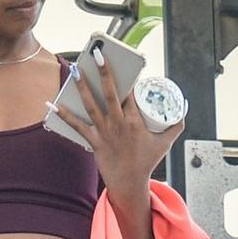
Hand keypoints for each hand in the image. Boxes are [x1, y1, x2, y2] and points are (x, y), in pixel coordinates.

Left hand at [50, 46, 185, 201]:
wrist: (130, 183)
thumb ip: (176, 124)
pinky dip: (65, 116)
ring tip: (76, 69)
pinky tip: (54, 104)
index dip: (129, 78)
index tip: (128, 63)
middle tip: (98, 55)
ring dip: (82, 87)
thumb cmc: (147, 162)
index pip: (131, 95)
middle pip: (111, 94)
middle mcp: (119, 125)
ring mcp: (105, 133)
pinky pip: (77, 127)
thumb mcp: (166, 143)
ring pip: (92, 106)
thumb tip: (183, 108)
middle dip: (105, 73)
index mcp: (136, 122)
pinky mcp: (94, 142)